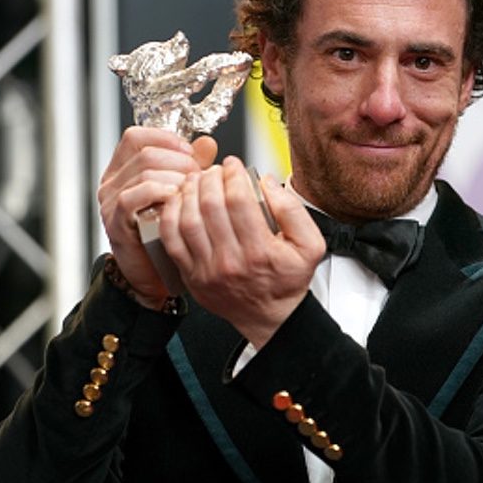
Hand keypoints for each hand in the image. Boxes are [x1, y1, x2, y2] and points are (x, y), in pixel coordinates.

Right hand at [97, 127, 217, 305]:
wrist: (156, 272)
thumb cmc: (168, 230)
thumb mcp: (182, 191)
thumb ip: (191, 165)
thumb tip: (208, 143)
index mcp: (123, 169)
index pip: (136, 137)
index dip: (166, 139)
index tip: (191, 152)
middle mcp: (112, 182)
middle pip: (145, 153)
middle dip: (179, 161)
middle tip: (198, 176)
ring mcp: (110, 202)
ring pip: (143, 172)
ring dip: (175, 178)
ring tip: (191, 191)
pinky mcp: (115, 222)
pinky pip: (133, 197)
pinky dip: (159, 193)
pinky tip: (176, 201)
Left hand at [160, 155, 325, 346]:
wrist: (271, 317)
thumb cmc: (288, 280)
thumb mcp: (310, 245)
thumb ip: (293, 210)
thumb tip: (267, 182)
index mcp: (260, 251)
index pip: (238, 200)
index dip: (233, 175)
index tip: (234, 165)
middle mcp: (231, 262)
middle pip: (210, 205)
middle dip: (211, 178)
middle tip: (215, 170)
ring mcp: (208, 270)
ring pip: (188, 219)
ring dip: (189, 192)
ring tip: (197, 180)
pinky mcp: (192, 276)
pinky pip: (172, 239)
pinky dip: (171, 215)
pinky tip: (180, 201)